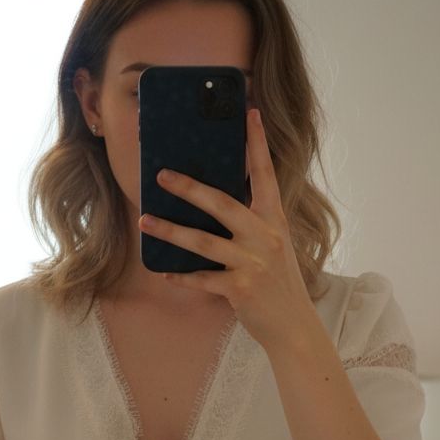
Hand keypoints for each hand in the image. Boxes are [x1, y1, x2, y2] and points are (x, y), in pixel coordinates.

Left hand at [139, 108, 313, 349]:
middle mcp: (265, 237)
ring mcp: (253, 263)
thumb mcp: (274, 245)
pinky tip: (163, 270)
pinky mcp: (240, 289)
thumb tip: (214, 201)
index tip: (249, 113)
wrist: (294, 326)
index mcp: (274, 220)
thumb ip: (252, 223)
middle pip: (222, 203)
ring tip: (144, 221)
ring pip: (203, 242)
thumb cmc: (279, 283)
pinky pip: (202, 279)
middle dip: (189, 188)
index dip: (257, 143)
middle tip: (161, 175)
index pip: (266, 174)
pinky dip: (181, 275)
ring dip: (170, 231)